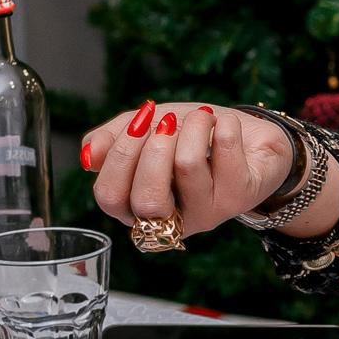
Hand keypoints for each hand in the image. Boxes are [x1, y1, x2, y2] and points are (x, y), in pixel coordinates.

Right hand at [82, 103, 291, 237]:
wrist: (249, 138)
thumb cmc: (191, 137)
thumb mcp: (145, 131)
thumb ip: (112, 140)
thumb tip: (89, 155)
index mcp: (140, 208)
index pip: (110, 197)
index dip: (118, 157)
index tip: (138, 122)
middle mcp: (171, 220)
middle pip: (146, 198)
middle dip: (152, 147)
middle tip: (166, 122)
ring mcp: (207, 213)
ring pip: (187, 166)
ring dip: (192, 127)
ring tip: (202, 118)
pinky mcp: (240, 197)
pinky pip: (224, 152)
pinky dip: (223, 126)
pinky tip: (225, 125)